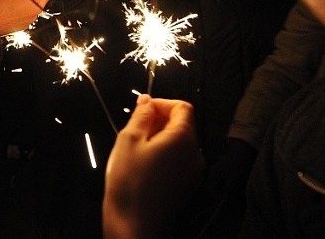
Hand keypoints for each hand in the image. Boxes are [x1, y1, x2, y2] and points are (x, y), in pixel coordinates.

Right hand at [103, 95, 203, 238]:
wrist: (134, 223)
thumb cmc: (129, 180)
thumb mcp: (129, 139)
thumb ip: (141, 115)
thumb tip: (147, 100)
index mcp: (184, 138)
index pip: (182, 107)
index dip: (162, 103)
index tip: (142, 110)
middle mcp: (195, 153)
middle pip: (183, 124)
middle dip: (160, 121)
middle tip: (135, 130)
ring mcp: (194, 172)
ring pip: (180, 142)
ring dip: (161, 138)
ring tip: (137, 149)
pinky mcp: (188, 185)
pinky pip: (180, 159)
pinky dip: (165, 154)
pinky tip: (145, 165)